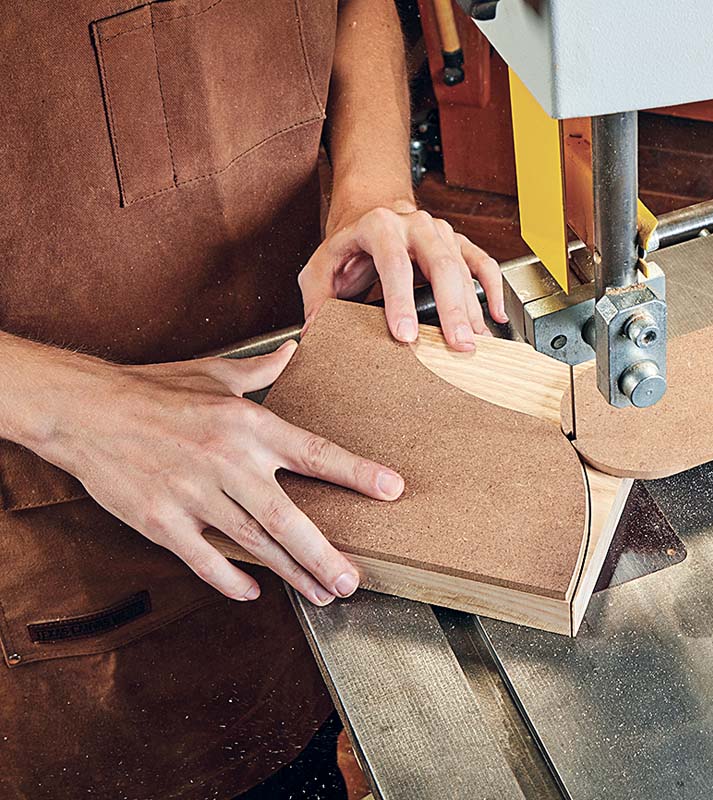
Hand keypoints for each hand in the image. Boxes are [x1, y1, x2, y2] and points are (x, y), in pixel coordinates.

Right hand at [36, 342, 402, 604]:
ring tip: (322, 594)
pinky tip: (253, 592)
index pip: (315, 453)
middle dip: (325, 554)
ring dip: (292, 574)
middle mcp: (227, 461)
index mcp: (248, 424)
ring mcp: (194, 495)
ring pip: (254, 544)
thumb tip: (293, 351)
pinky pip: (204, 558)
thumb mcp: (213, 372)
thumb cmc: (152, 390)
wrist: (83, 410)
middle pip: (289, 518)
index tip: (391, 489)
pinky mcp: (160, 521)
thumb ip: (260, 369)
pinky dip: (229, 579)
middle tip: (354, 580)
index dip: (356, 473)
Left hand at [299, 202, 507, 351]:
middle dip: (452, 309)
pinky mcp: (457, 243)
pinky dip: (492, 290)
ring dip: (472, 308)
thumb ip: (316, 299)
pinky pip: (482, 264)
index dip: (400, 301)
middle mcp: (415, 225)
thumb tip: (316, 333)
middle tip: (458, 344)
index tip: (405, 335)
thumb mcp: (320, 266)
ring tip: (474, 342)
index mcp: (379, 227)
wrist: (371, 210)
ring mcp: (440, 233)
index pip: (394, 264)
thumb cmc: (349, 245)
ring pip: (463, 269)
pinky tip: (495, 316)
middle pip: (441, 265)